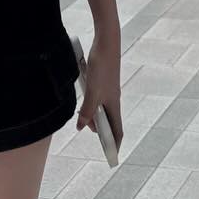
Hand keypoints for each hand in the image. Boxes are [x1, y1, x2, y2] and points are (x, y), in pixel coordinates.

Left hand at [77, 35, 122, 149]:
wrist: (106, 44)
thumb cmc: (101, 68)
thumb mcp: (92, 92)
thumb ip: (86, 111)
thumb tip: (81, 127)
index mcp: (114, 104)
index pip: (117, 130)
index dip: (115, 143)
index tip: (113, 155)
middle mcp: (113, 99)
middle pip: (109, 120)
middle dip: (101, 130)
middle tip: (91, 134)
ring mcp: (108, 90)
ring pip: (102, 108)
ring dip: (94, 116)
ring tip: (84, 120)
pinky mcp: (103, 81)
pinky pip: (97, 98)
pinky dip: (91, 103)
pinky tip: (83, 100)